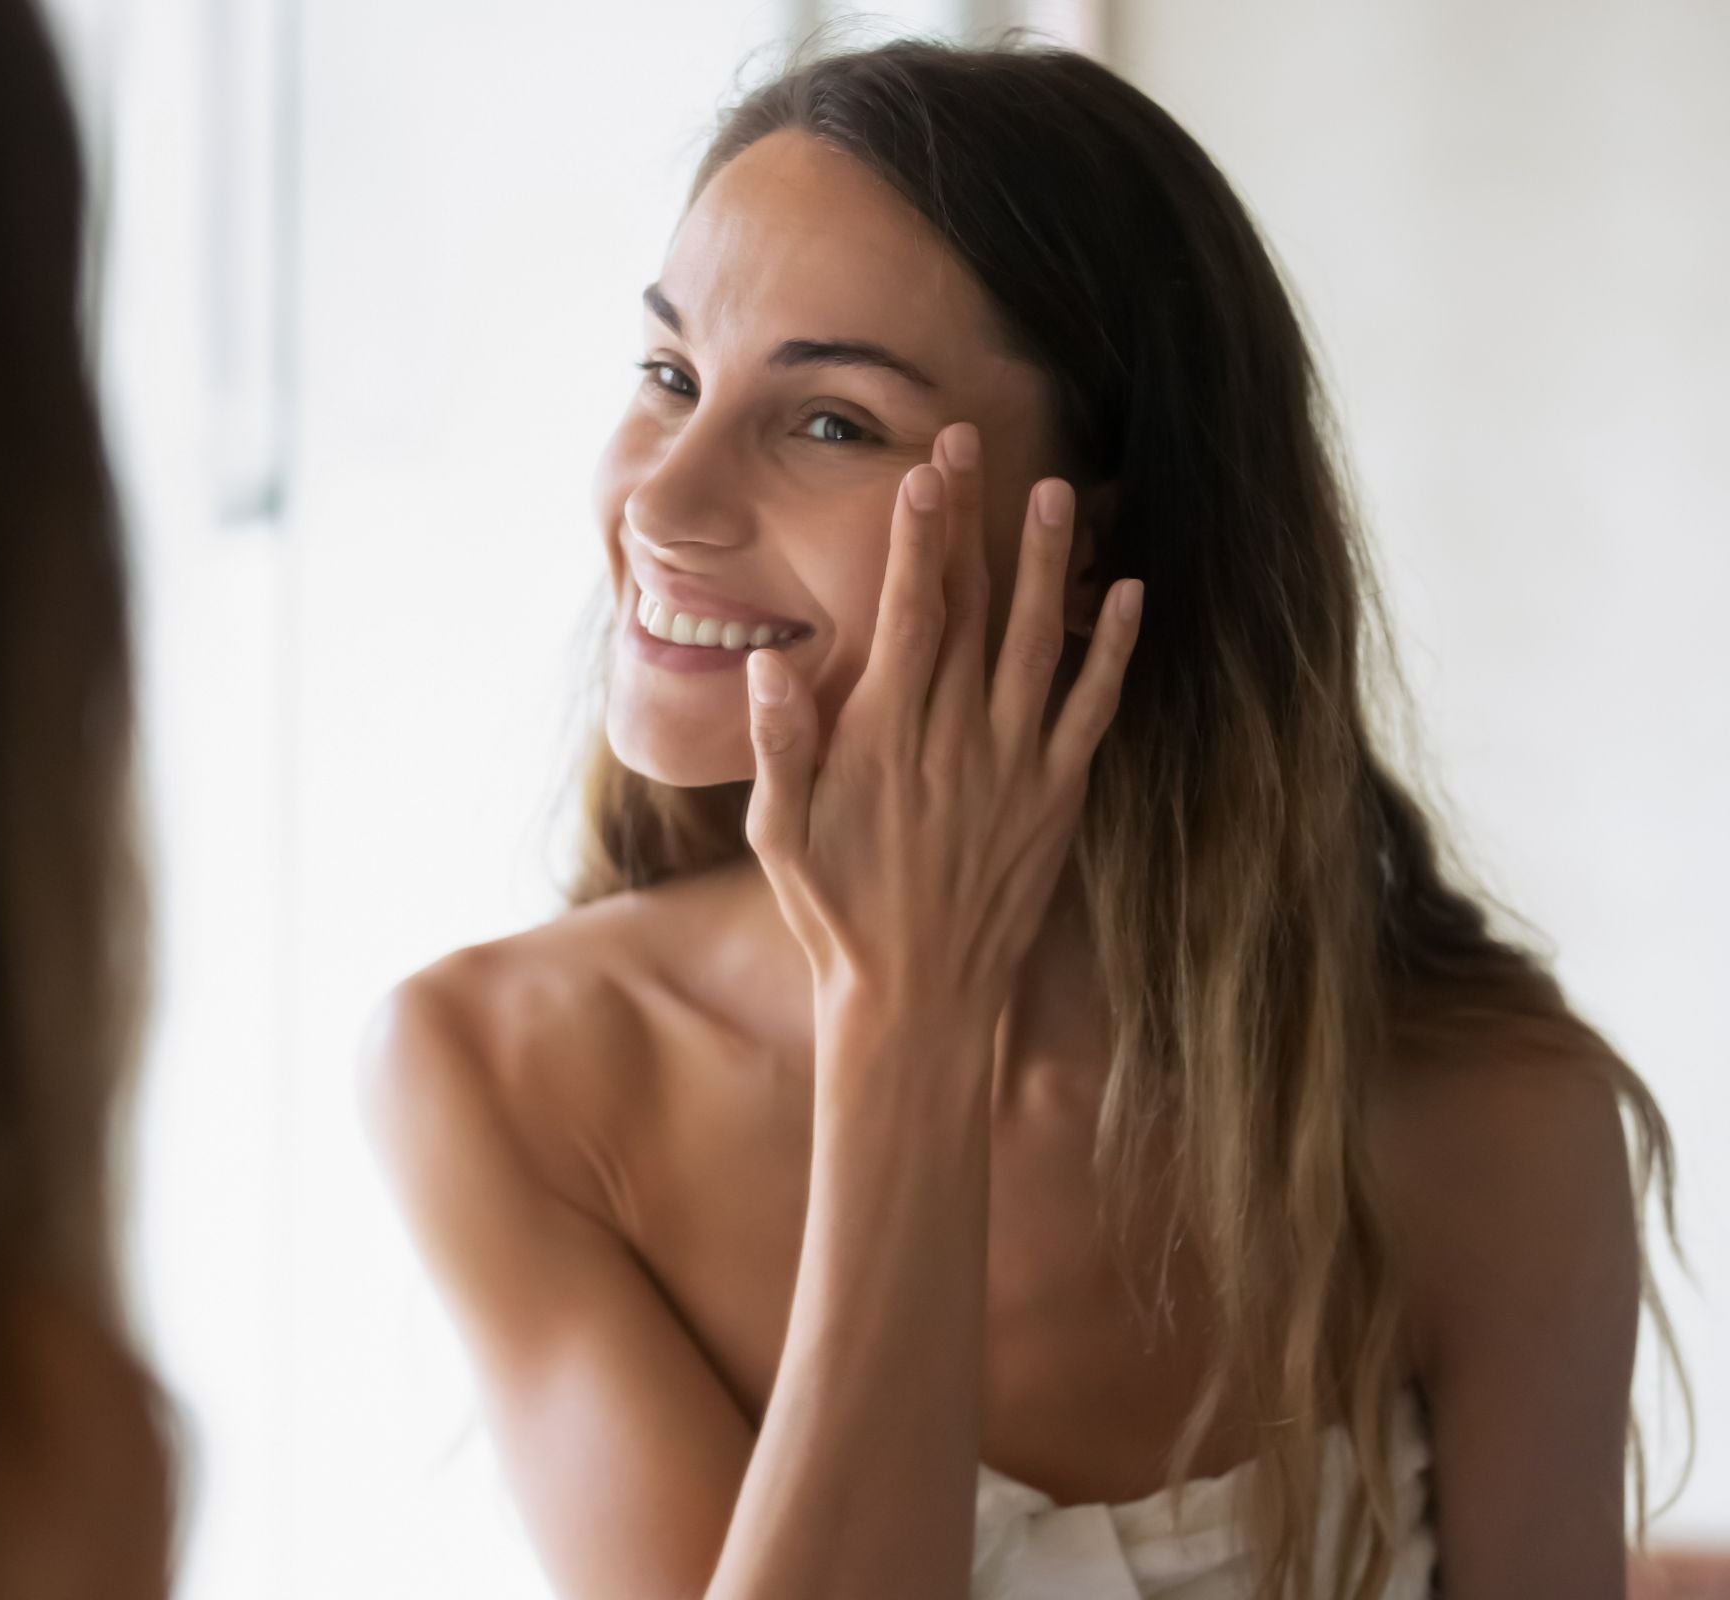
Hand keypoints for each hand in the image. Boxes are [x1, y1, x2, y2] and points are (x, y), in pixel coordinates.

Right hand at [742, 423, 1142, 1047]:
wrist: (917, 1000)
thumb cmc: (836, 914)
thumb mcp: (779, 836)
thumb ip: (779, 747)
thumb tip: (770, 666)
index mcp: (886, 739)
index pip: (909, 615)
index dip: (918, 540)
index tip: (923, 474)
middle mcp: (957, 740)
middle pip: (973, 608)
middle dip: (973, 520)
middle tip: (974, 442)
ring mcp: (1015, 767)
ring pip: (1040, 643)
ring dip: (1050, 564)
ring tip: (1058, 491)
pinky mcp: (1057, 799)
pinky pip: (1094, 710)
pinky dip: (1114, 650)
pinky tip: (1127, 595)